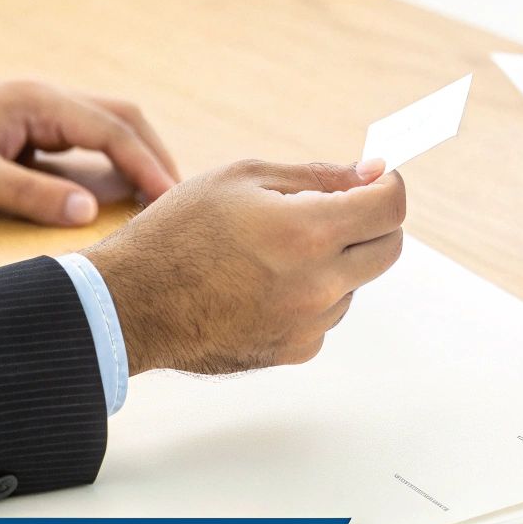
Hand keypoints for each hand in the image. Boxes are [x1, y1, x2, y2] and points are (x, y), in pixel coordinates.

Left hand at [0, 80, 179, 224]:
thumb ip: (31, 194)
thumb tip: (88, 211)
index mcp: (38, 102)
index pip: (111, 130)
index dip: (146, 165)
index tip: (170, 199)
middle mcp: (49, 99)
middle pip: (124, 118)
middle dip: (155, 156)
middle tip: (179, 199)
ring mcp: (45, 111)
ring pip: (111, 125)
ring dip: (139, 156)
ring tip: (160, 198)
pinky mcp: (38, 127)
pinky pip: (91, 138)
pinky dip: (116, 160)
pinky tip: (125, 189)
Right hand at [81, 158, 406, 373]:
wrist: (132, 304)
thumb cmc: (176, 236)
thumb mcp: (243, 179)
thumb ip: (317, 175)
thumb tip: (369, 173)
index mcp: (309, 232)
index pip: (390, 206)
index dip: (388, 184)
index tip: (375, 178)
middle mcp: (319, 284)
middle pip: (389, 248)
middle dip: (372, 221)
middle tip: (338, 206)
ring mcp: (310, 323)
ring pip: (355, 283)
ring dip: (336, 261)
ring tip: (274, 251)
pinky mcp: (295, 350)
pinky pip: (325, 315)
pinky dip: (310, 295)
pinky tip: (262, 283)